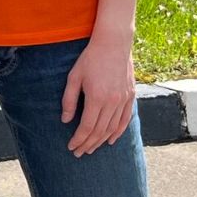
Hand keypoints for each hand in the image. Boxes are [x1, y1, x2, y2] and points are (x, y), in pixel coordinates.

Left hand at [61, 36, 135, 157]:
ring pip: (112, 128)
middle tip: (79, 153)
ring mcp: (123, 100)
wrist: (113, 44)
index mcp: (97, 98)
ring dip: (101, 141)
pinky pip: (125, 120)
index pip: (87, 127)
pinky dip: (118, 132)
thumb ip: (69, 100)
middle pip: (100, 131)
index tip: (71, 147)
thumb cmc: (90, 59)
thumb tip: (66, 120)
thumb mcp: (74, 77)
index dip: (79, 139)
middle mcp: (112, 102)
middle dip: (88, 144)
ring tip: (91, 148)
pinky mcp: (130, 97)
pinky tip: (111, 140)